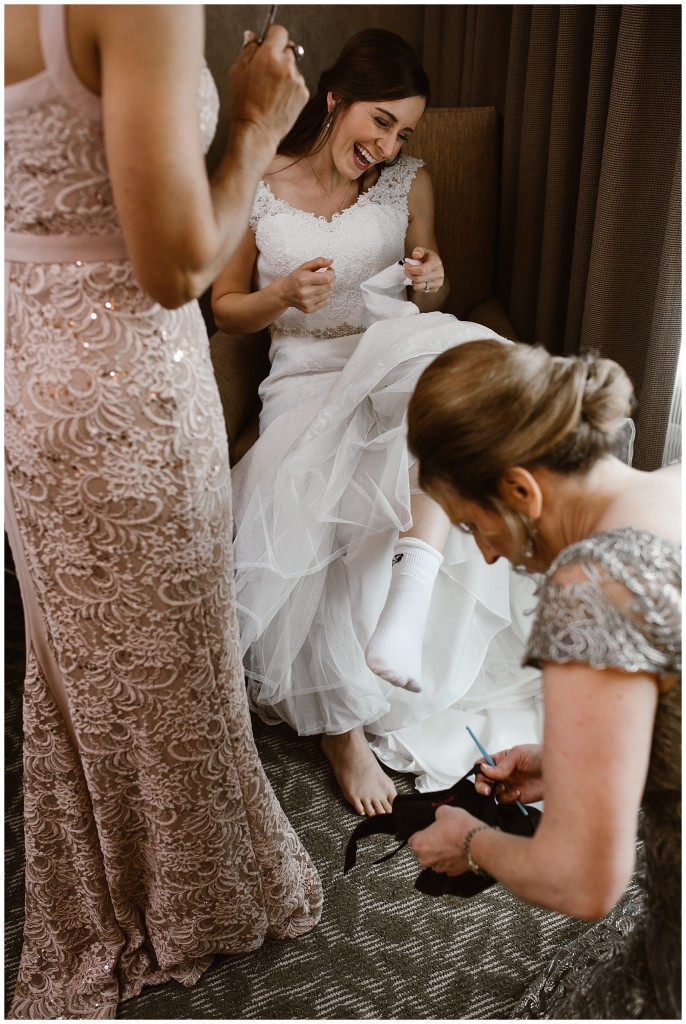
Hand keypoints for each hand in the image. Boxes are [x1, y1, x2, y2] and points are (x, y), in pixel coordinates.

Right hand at [230, 25, 308, 148]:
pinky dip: (290, 87)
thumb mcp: (237, 71)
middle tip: (267, 70)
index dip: (273, 36)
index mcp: (268, 56)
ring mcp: (297, 79)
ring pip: (293, 68)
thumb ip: (248, 49)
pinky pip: (297, 83)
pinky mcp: (303, 93)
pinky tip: (278, 98)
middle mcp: (286, 65)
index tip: (269, 42)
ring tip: (271, 90)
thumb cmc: (244, 102)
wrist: (257, 130)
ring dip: (284, 73)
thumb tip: (253, 36)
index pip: (279, 31)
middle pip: (288, 48)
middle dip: (279, 55)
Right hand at [278, 258, 334, 313]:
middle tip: (328, 276)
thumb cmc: (295, 278)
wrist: (284, 293)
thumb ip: (318, 262)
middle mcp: (305, 292)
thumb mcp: (304, 267)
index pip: (326, 277)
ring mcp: (307, 302)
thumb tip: (331, 261)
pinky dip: (325, 296)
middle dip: (331, 280)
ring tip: (322, 284)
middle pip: (328, 286)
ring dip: (329, 288)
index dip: (331, 273)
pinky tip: (319, 292)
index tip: (329, 270)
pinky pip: (325, 302)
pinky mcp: (309, 309)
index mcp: (303, 279)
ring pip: (328, 294)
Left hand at [403, 247, 444, 294]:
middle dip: (409, 274)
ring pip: (419, 286)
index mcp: (436, 263)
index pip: (422, 270)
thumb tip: (416, 255)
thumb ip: (418, 251)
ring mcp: (438, 283)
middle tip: (406, 270)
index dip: (411, 269)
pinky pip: (421, 290)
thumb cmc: (428, 258)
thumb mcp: (423, 251)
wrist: (435, 266)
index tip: (405, 266)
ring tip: (411, 275)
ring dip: (412, 281)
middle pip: (419, 279)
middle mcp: (439, 274)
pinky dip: (416, 285)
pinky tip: (416, 279)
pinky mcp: (435, 289)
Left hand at [408, 806, 479, 874]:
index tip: (427, 832)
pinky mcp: (453, 872)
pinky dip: (452, 860)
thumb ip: (437, 815)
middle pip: (424, 852)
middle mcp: (426, 859)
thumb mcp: (444, 811)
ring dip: (442, 853)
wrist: (475, 841)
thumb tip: (440, 816)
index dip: (421, 835)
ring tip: (452, 843)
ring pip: (436, 860)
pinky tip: (458, 851)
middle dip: (431, 845)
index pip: (412, 841)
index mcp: (419, 844)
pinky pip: (449, 865)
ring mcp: (439, 867)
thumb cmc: (458, 827)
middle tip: (442, 835)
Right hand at [474, 744, 543, 804]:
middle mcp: (503, 773)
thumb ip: (501, 765)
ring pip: (493, 793)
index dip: (479, 770)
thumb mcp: (518, 755)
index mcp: (501, 760)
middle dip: (481, 785)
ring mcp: (509, 785)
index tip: (482, 774)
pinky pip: (505, 801)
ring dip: (497, 791)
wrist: (559, 771)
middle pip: (483, 780)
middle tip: (486, 789)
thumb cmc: (540, 756)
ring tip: (506, 787)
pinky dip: (508, 798)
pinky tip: (518, 792)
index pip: (482, 764)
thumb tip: (484, 770)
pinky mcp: (517, 797)